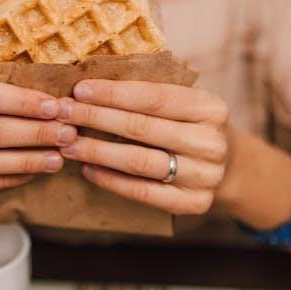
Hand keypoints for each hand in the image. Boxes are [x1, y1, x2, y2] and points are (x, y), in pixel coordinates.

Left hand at [56, 80, 228, 214]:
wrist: (228, 167)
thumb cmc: (189, 126)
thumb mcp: (183, 103)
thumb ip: (148, 93)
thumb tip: (90, 86)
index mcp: (211, 107)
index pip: (153, 96)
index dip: (113, 93)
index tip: (79, 89)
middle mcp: (211, 142)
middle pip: (142, 127)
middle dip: (96, 118)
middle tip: (63, 113)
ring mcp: (204, 176)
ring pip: (139, 161)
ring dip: (97, 150)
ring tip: (68, 142)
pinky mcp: (193, 203)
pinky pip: (142, 191)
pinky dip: (110, 179)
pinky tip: (87, 168)